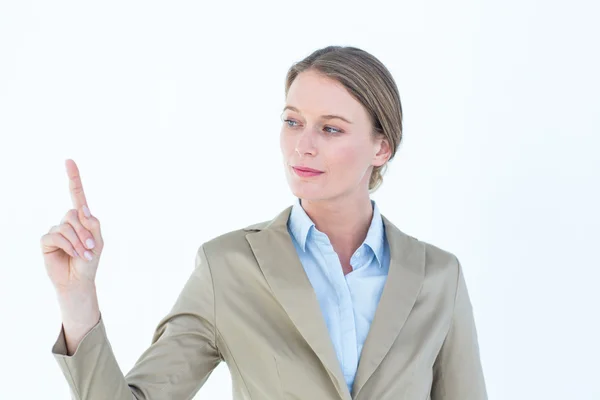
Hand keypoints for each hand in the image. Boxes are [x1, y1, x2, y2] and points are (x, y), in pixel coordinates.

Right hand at [40, 159, 104, 293]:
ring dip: (78, 242)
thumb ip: (93, 223)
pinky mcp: (47, 240)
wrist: (79, 280)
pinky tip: (72, 255)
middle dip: (85, 232)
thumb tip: (82, 208)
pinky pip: (56, 236)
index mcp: (82, 218)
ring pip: (66, 226)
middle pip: (74, 214)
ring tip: (84, 255)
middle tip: (90, 248)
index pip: (77, 195)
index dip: (73, 178)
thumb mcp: (98, 241)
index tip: (69, 161)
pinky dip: (68, 245)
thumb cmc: (90, 260)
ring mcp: (56, 230)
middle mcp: (68, 221)